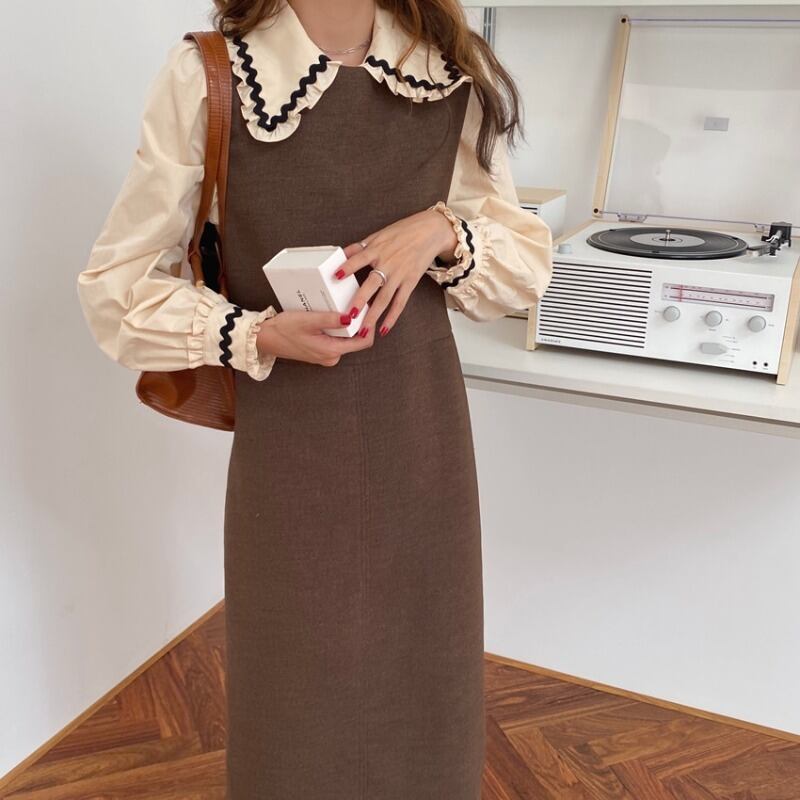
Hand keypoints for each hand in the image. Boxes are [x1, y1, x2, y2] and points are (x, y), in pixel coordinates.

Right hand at [256, 310, 374, 366]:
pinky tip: (329, 315)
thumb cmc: (283, 330)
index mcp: (332, 351)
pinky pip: (335, 339)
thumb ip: (330, 320)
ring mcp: (326, 355)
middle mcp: (331, 357)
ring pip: (345, 338)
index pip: (363, 342)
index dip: (369, 325)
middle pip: (355, 339)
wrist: (264, 339)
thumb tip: (351, 317)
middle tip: (354, 303)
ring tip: (341, 306)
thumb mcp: (307, 320)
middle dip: (357, 322)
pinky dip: (335, 327)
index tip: (368, 309)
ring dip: (345, 324)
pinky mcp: (320, 351)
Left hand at [333, 207, 458, 337]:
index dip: (348, 267)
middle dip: (361, 300)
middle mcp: (388, 263)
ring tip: (363, 331)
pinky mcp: (410, 282)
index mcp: (377, 249)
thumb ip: (359, 247)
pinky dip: (392, 317)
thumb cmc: (402, 232)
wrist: (431, 231)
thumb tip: (340, 254)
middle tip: (350, 315)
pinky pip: (400, 303)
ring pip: (385, 298)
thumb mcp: (379, 235)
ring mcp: (400, 274)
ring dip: (374, 316)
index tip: (336, 277)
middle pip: (372, 284)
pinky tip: (384, 329)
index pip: (359, 259)